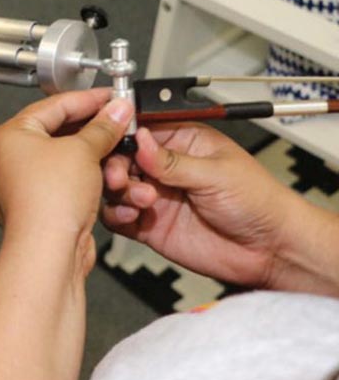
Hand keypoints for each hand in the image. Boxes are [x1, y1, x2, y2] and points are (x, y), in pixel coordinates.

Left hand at [0, 88, 131, 253]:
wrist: (47, 251)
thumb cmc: (47, 204)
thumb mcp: (83, 151)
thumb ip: (103, 127)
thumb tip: (116, 111)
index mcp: (10, 135)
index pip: (55, 104)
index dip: (89, 99)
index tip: (113, 99)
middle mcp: (11, 157)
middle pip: (61, 131)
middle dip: (96, 130)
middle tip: (121, 123)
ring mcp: (24, 182)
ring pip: (68, 158)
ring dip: (96, 156)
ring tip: (118, 153)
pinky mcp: (41, 203)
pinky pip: (69, 181)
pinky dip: (89, 177)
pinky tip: (109, 177)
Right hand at [102, 124, 301, 288]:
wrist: (270, 250)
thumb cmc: (259, 202)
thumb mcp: (216, 173)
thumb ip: (172, 161)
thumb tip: (140, 139)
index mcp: (182, 142)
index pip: (140, 129)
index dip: (120, 134)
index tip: (109, 140)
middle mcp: (164, 167)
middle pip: (120, 157)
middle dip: (114, 165)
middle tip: (119, 176)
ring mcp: (155, 196)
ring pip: (115, 187)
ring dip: (119, 191)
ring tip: (142, 198)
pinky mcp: (149, 224)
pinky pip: (117, 216)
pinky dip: (116, 215)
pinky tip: (131, 216)